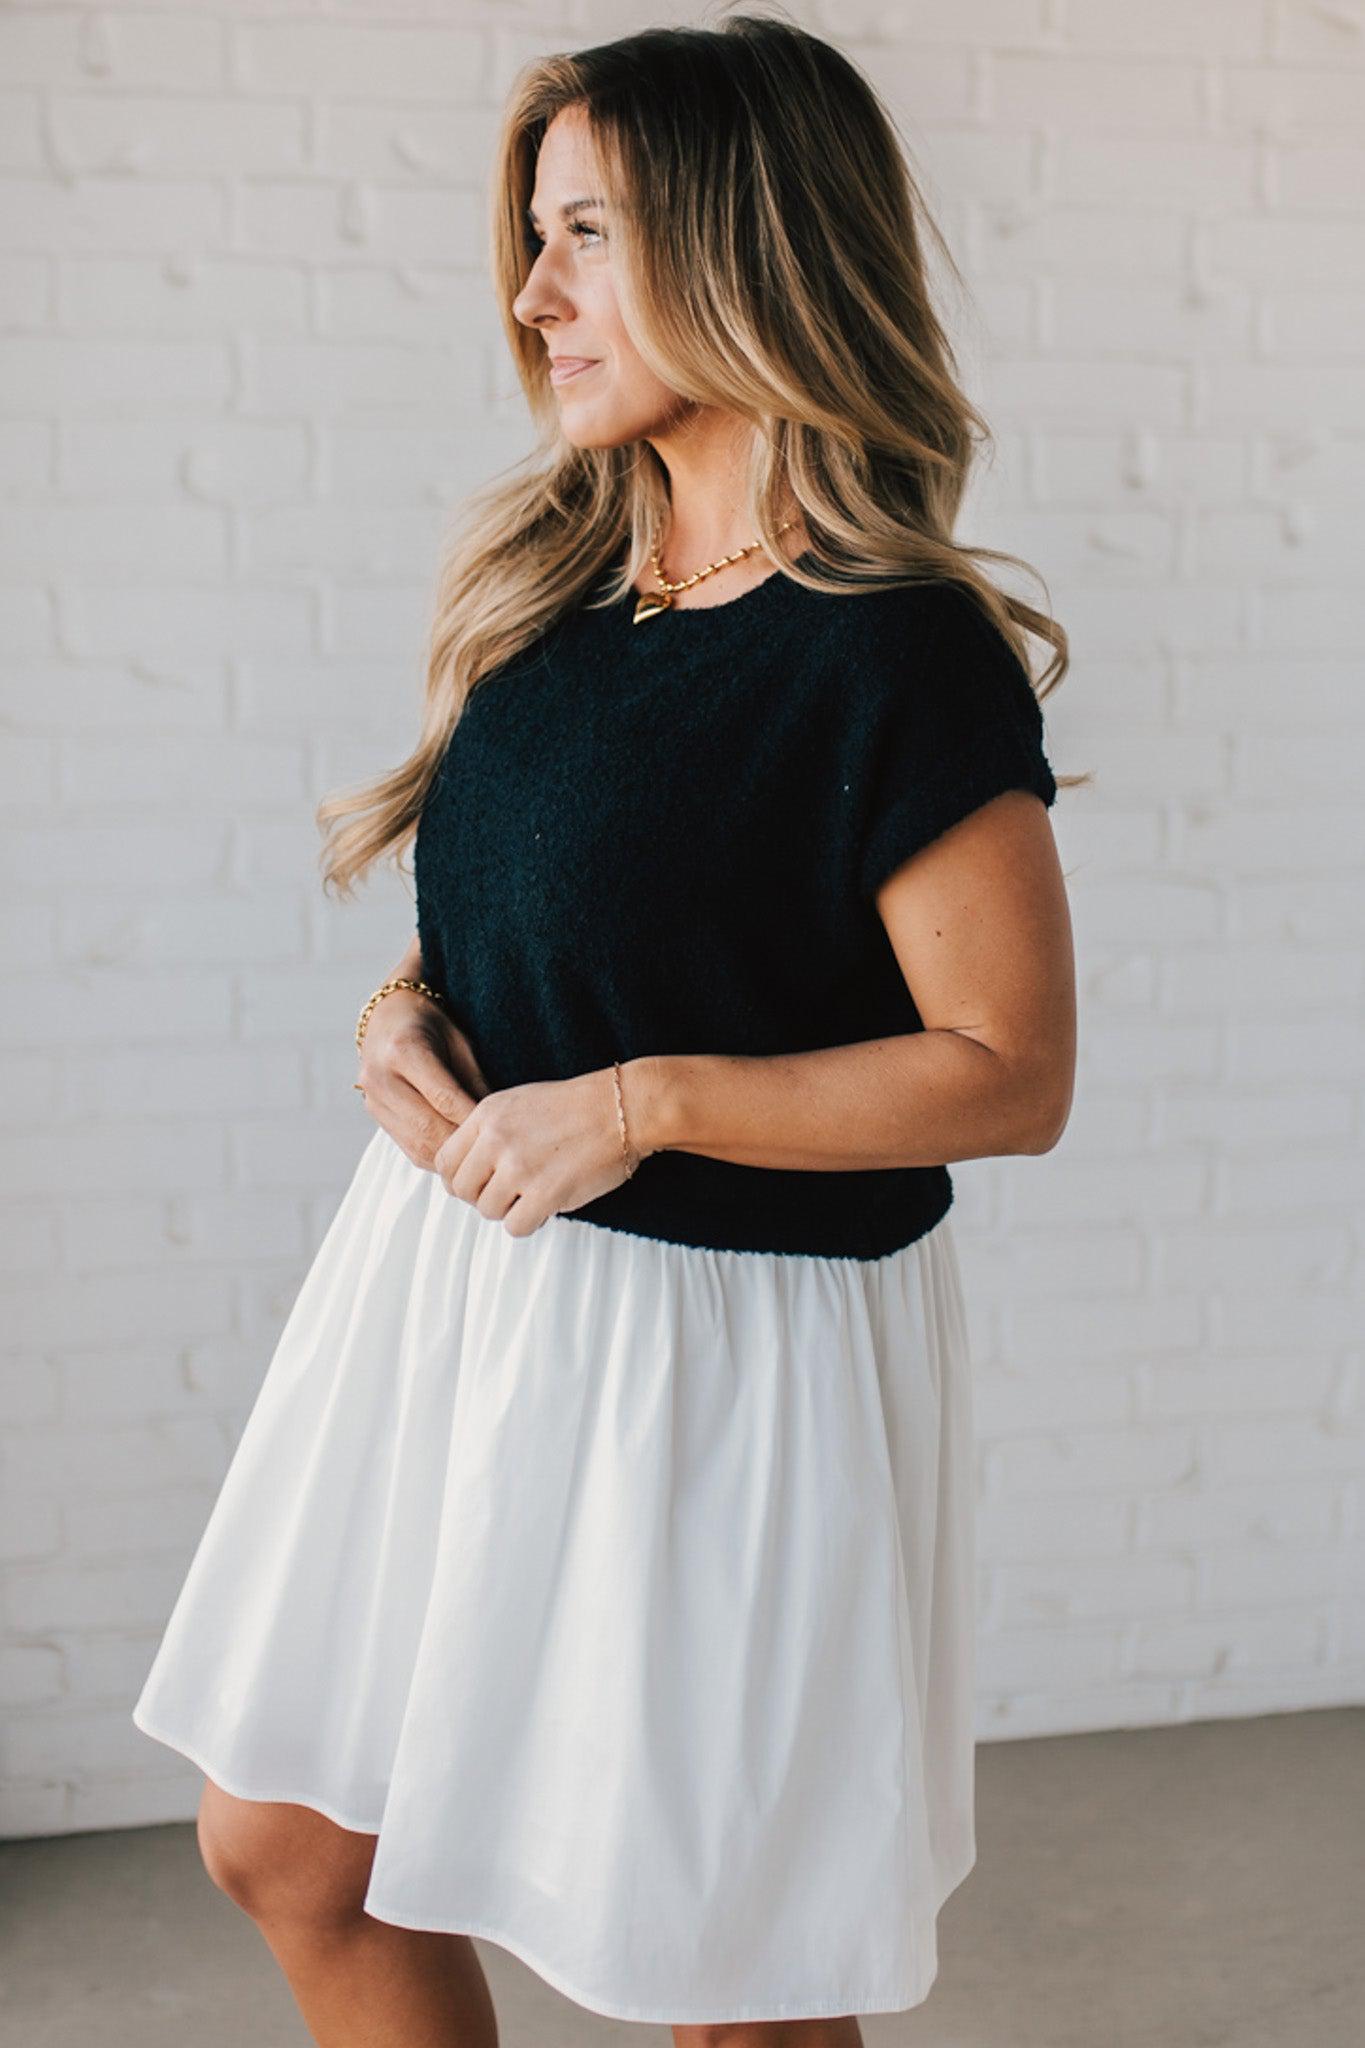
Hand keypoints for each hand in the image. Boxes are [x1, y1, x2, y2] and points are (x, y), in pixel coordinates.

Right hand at [354, 990, 491, 1170]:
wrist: (388, 1018)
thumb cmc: (431, 1026)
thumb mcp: (459, 1042)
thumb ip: (475, 1081)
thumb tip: (497, 1121)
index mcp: (403, 1050)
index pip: (444, 1098)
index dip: (474, 1119)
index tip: (501, 1132)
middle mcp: (381, 1077)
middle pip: (428, 1127)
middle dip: (464, 1144)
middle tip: (495, 1153)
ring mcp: (373, 1099)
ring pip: (417, 1144)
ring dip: (452, 1158)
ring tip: (481, 1160)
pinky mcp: (375, 1114)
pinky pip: (409, 1149)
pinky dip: (438, 1158)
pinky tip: (460, 1158)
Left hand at [431, 1065, 651, 1237]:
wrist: (622, 1108)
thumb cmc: (575, 1108)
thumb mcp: (518, 1103)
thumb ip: (487, 1132)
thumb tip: (465, 1171)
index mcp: (486, 1115)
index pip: (444, 1162)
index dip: (459, 1179)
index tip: (479, 1183)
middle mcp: (496, 1140)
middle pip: (461, 1190)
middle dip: (482, 1197)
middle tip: (508, 1193)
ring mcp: (519, 1167)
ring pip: (488, 1211)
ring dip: (509, 1210)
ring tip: (533, 1195)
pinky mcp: (545, 1193)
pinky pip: (515, 1227)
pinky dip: (529, 1222)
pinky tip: (546, 1205)